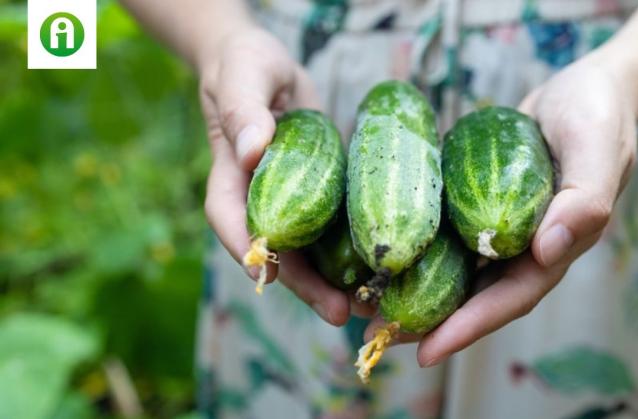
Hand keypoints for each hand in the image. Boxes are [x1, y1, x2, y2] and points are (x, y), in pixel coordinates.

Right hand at [198, 27, 350, 325]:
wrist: (270, 69)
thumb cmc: (247, 65)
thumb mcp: (244, 76)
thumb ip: (243, 111)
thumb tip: (251, 151)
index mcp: (229, 182)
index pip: (232, 226)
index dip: (254, 255)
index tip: (275, 279)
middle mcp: (257, 204)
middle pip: (277, 256)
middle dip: (308, 288)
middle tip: (343, 313)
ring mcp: (289, 207)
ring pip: (308, 255)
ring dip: (335, 284)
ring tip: (370, 308)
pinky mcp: (316, 201)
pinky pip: (331, 234)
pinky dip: (352, 255)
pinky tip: (380, 272)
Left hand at [367, 56, 637, 365]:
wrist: (587, 89)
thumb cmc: (597, 116)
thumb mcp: (598, 151)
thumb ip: (585, 202)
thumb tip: (546, 252)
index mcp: (556, 249)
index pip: (510, 299)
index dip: (469, 328)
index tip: (427, 353)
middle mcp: (525, 248)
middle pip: (475, 297)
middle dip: (430, 322)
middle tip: (378, 337)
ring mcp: (501, 228)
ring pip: (457, 271)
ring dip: (416, 290)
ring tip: (368, 306)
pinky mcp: (481, 205)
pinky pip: (448, 234)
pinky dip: (419, 248)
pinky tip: (384, 252)